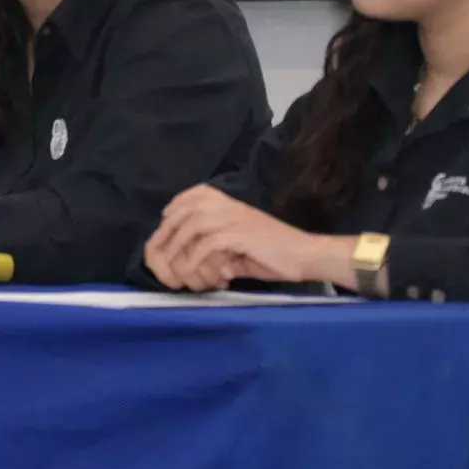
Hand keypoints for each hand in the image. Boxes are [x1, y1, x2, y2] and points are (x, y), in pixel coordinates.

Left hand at [145, 185, 322, 290]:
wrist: (307, 254)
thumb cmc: (276, 252)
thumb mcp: (242, 244)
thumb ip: (219, 247)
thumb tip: (197, 261)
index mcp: (230, 203)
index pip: (193, 195)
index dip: (174, 209)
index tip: (164, 226)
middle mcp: (229, 206)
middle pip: (185, 210)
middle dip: (168, 232)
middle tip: (161, 254)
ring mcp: (234, 219)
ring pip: (192, 226)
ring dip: (179, 248)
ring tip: (176, 268)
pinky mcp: (240, 235)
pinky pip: (208, 245)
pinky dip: (197, 260)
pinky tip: (195, 273)